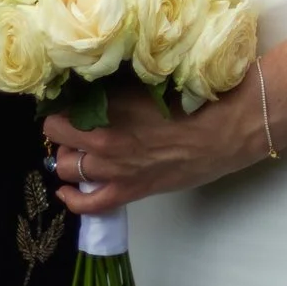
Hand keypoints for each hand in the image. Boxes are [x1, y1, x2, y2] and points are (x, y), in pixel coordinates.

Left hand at [44, 79, 268, 214]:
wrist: (227, 128)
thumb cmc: (195, 98)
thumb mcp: (149, 82)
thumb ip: (118, 87)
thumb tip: (93, 85)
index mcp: (108, 106)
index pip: (60, 109)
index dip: (63, 106)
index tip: (70, 104)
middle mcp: (102, 138)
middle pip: (58, 139)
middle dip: (64, 132)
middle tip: (78, 126)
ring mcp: (114, 169)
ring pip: (67, 168)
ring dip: (69, 159)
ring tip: (80, 152)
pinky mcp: (130, 190)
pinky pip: (88, 203)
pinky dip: (72, 198)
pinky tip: (68, 190)